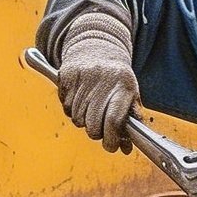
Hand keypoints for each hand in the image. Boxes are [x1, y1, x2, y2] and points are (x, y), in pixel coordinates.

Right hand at [55, 4, 137, 149]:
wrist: (97, 48)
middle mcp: (103, 79)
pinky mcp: (67, 75)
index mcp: (123, 84)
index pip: (114, 121)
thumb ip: (130, 121)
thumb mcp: (131, 95)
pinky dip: (71, 110)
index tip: (111, 146)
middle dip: (96, 133)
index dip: (111, 140)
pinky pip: (65, 107)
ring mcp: (83, 76)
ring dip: (83, 120)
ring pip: (77, 118)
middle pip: (93, 124)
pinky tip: (80, 99)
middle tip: (100, 129)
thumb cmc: (117, 79)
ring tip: (91, 109)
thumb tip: (125, 148)